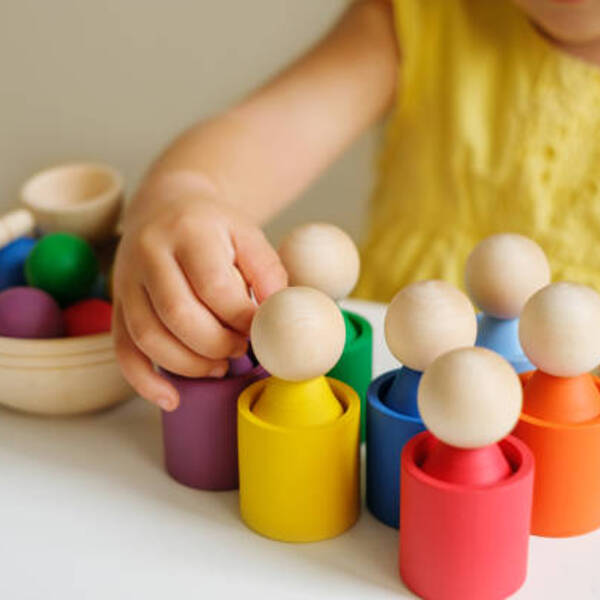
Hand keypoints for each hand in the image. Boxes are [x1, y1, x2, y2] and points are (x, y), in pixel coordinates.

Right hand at [112, 192, 286, 410]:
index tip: (260, 330)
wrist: (165, 206)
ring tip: (218, 367)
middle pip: (178, 315)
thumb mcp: (248, 234)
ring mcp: (126, 281)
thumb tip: (278, 315)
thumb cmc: (213, 227)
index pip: (214, 286)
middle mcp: (150, 254)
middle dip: (217, 345)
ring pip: (148, 337)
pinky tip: (171, 398)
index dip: (241, 318)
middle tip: (240, 349)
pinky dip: (145, 381)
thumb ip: (268, 271)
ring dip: (189, 365)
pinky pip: (123, 350)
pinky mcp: (117, 305)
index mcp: (189, 232)